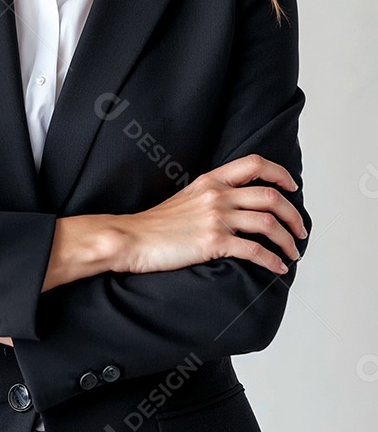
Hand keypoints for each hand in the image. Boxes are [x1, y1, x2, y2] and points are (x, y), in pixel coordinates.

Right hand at [109, 154, 307, 276]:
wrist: (132, 238)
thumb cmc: (156, 224)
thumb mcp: (186, 197)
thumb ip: (211, 195)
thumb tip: (237, 205)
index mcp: (211, 180)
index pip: (255, 163)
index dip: (281, 174)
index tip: (292, 188)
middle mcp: (217, 194)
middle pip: (271, 196)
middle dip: (294, 215)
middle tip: (300, 231)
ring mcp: (216, 217)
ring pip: (269, 224)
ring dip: (288, 240)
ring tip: (293, 253)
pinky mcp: (213, 242)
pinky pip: (255, 251)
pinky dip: (273, 261)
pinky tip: (277, 268)